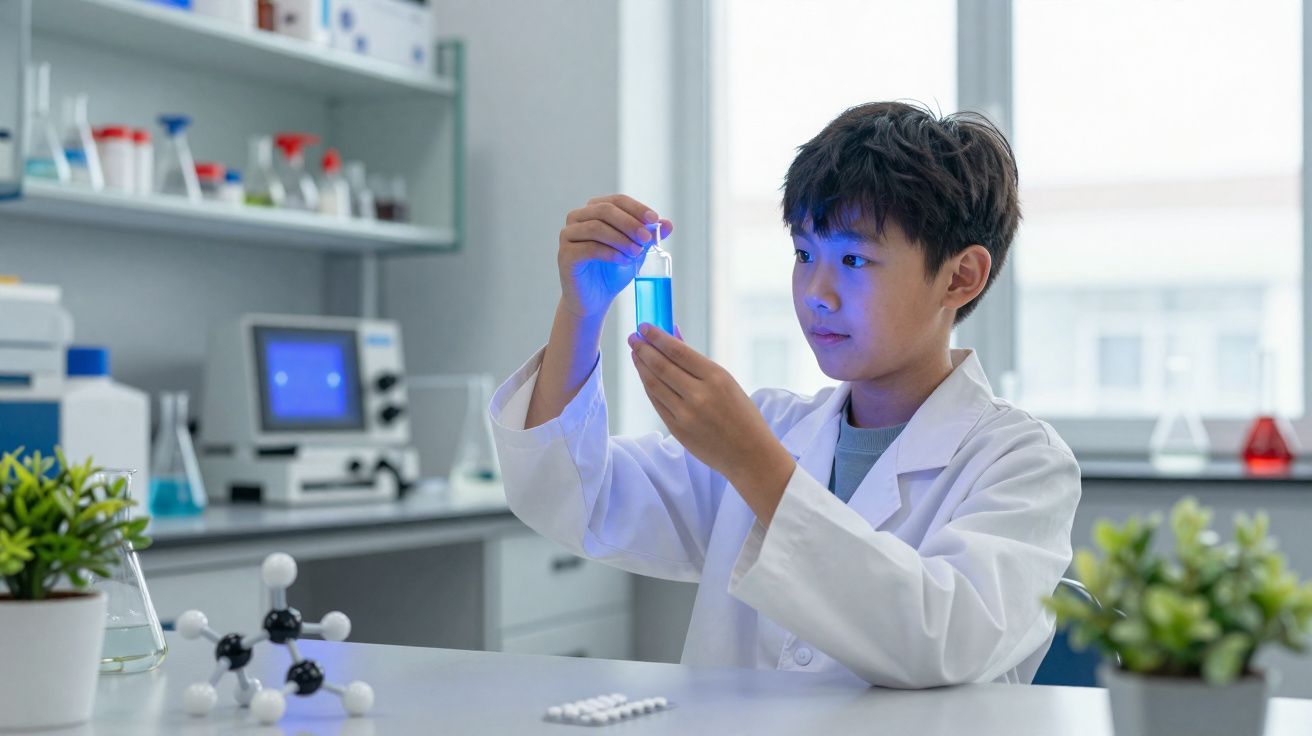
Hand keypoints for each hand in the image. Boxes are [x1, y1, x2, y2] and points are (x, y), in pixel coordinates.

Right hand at [558, 194, 673, 319]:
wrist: (595, 299)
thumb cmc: (613, 270)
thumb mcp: (636, 250)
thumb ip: (649, 236)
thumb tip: (668, 224)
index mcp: (593, 210)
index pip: (616, 200)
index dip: (636, 208)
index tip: (654, 219)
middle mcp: (577, 218)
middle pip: (605, 210)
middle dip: (629, 223)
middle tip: (647, 238)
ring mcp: (568, 235)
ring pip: (596, 227)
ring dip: (621, 239)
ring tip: (637, 253)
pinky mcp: (565, 254)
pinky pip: (589, 248)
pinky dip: (610, 253)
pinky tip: (624, 261)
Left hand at [627, 324, 796, 524]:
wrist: (750, 454)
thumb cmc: (742, 414)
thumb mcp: (726, 383)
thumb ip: (697, 362)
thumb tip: (673, 336)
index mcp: (717, 378)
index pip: (678, 351)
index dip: (657, 337)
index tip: (644, 326)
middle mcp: (699, 395)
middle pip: (661, 366)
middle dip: (643, 349)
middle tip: (633, 337)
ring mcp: (686, 415)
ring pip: (654, 384)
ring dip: (641, 366)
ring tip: (635, 353)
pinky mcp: (678, 430)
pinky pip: (657, 403)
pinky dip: (648, 386)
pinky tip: (644, 376)